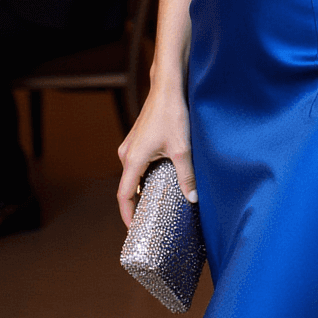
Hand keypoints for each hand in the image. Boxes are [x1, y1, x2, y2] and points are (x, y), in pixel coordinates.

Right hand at [116, 84, 195, 227]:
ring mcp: (131, 145)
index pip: (124, 195)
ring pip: (133, 175)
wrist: (168, 87)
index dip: (128, 215)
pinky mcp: (139, 140)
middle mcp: (127, 153)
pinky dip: (145, 177)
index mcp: (133, 159)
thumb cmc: (172, 114)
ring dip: (142, 190)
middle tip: (150, 222)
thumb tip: (193, 198)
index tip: (134, 230)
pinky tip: (161, 182)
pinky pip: (138, 165)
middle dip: (137, 205)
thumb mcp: (183, 149)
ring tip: (157, 205)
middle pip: (128, 187)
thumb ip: (186, 175)